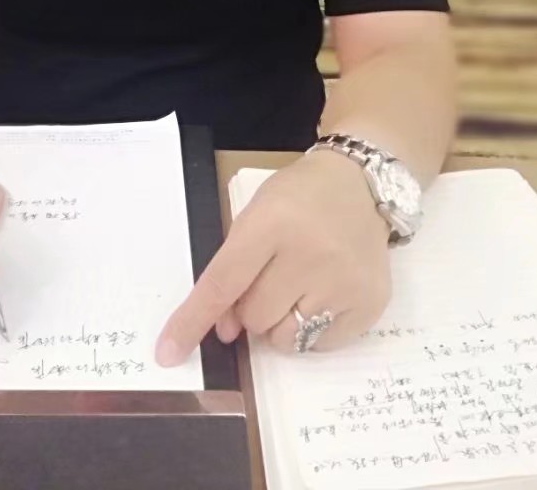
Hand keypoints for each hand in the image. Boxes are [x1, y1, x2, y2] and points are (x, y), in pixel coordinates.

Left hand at [157, 152, 390, 363]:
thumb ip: (232, 269)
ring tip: (296, 288)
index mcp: (272, 223)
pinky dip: (310, 331)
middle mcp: (310, 253)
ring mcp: (343, 281)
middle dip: (251, 308)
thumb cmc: (297, 199)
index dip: (193, 320)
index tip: (168, 352)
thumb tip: (225, 330)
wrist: (358, 184)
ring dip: (279, 323)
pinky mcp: (369, 303)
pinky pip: (319, 346)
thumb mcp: (255, 216)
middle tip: (269, 280)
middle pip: (254, 317)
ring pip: (285, 339)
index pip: (223, 282)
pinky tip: (322, 295)